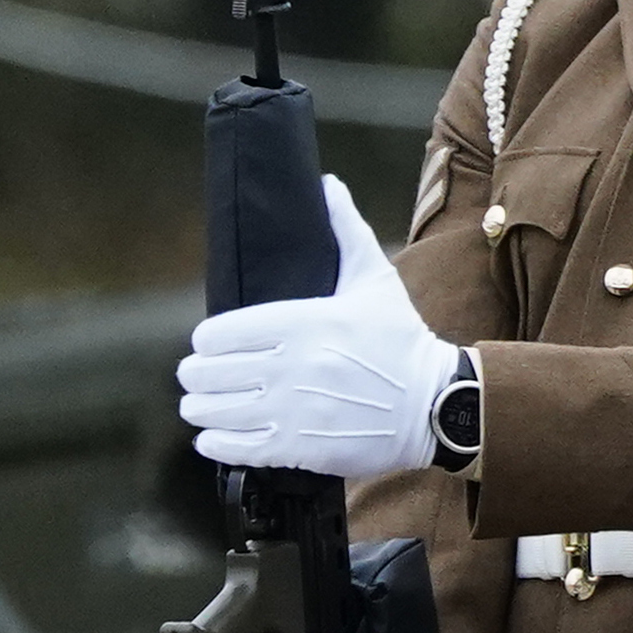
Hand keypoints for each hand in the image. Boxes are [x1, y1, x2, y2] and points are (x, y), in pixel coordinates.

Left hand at [177, 180, 457, 481]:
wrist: (435, 403)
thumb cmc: (401, 339)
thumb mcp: (377, 279)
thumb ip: (346, 230)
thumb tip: (327, 184)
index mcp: (302, 322)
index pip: (216, 333)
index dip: (206, 340)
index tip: (211, 344)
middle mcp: (290, 366)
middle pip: (204, 373)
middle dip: (196, 374)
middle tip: (202, 376)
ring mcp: (291, 409)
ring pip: (209, 411)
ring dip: (200, 408)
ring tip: (204, 405)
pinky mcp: (295, 447)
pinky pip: (230, 448)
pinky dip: (214, 442)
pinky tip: (216, 435)